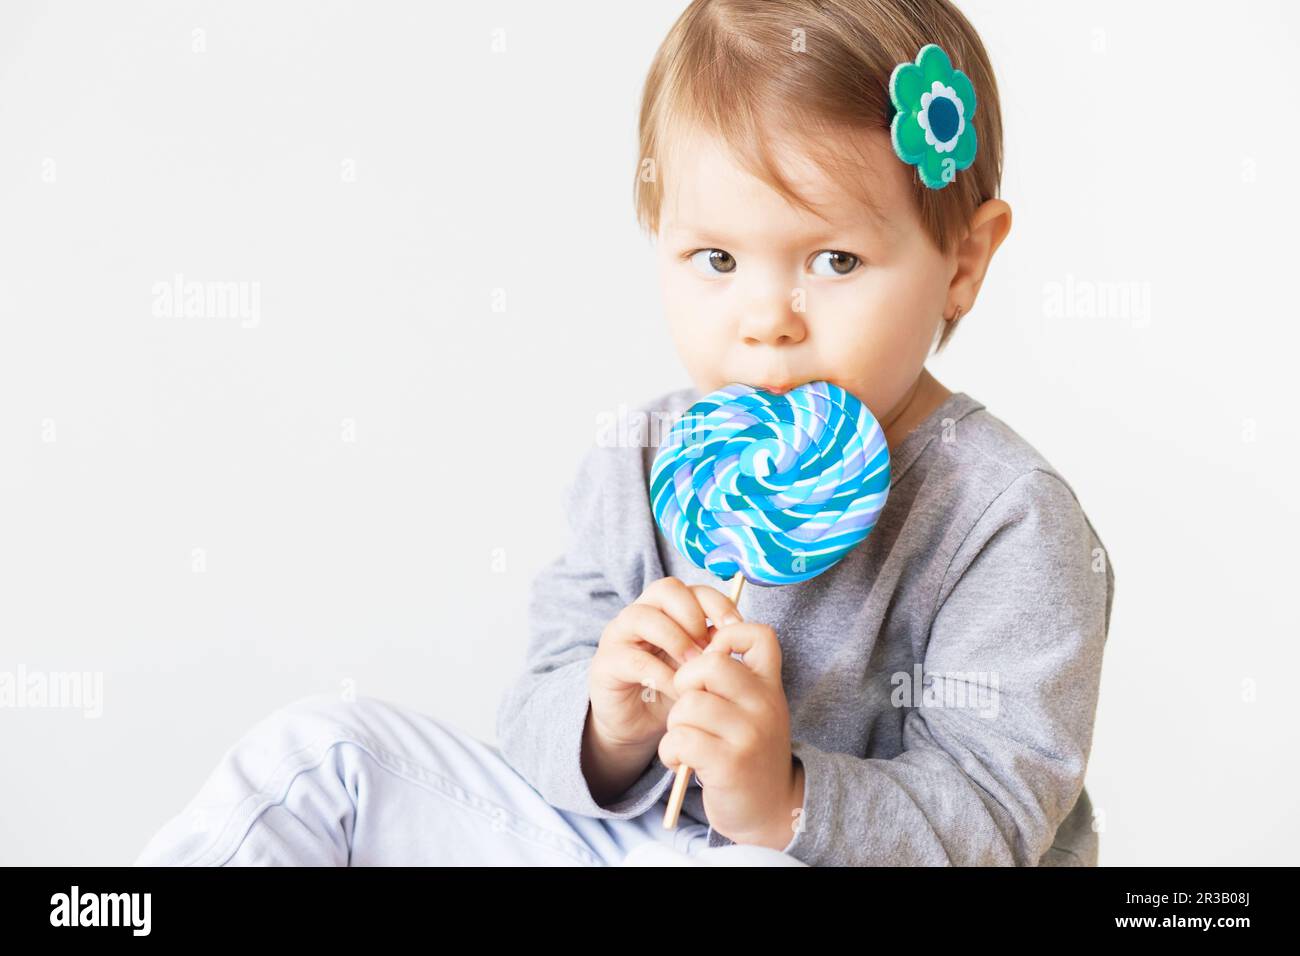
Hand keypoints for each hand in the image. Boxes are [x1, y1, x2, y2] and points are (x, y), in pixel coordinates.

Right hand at [588, 577, 742, 750]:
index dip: (716, 602)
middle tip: (709, 648)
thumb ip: (713, 646)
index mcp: (666, 610)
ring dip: (675, 640)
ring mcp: (619, 636)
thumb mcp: (697, 666)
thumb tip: (737, 633)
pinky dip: (661, 674)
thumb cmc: (671, 691)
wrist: (637, 727)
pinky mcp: (606, 664)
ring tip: (693, 668)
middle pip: (665, 589)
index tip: (736, 628)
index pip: (691, 588)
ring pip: (643, 617)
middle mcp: (640, 614)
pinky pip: (633, 659)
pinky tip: (678, 690)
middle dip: (693, 615)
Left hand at [657, 619, 803, 849]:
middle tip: (688, 706)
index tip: (712, 661)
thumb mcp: (755, 709)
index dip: (727, 636)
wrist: (772, 809)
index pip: (760, 633)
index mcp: (769, 686)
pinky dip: (669, 751)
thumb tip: (696, 645)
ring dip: (674, 724)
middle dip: (685, 682)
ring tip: (685, 740)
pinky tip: (680, 760)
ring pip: (687, 705)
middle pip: (709, 664)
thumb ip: (735, 679)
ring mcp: (748, 734)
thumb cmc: (750, 752)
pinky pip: (679, 739)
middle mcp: (764, 705)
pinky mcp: (729, 764)